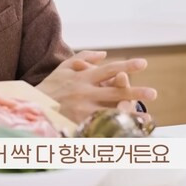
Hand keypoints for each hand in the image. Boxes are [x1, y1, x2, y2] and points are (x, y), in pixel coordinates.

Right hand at [36, 50, 157, 122]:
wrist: (32, 107)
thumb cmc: (51, 86)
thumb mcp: (65, 67)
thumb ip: (85, 57)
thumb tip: (105, 54)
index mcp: (83, 76)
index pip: (108, 69)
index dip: (127, 66)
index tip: (144, 63)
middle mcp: (84, 92)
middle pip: (114, 91)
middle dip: (135, 92)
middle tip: (154, 93)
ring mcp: (81, 109)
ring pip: (110, 112)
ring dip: (130, 115)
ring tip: (147, 118)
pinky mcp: (77, 124)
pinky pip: (99, 127)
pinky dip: (115, 129)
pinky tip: (128, 132)